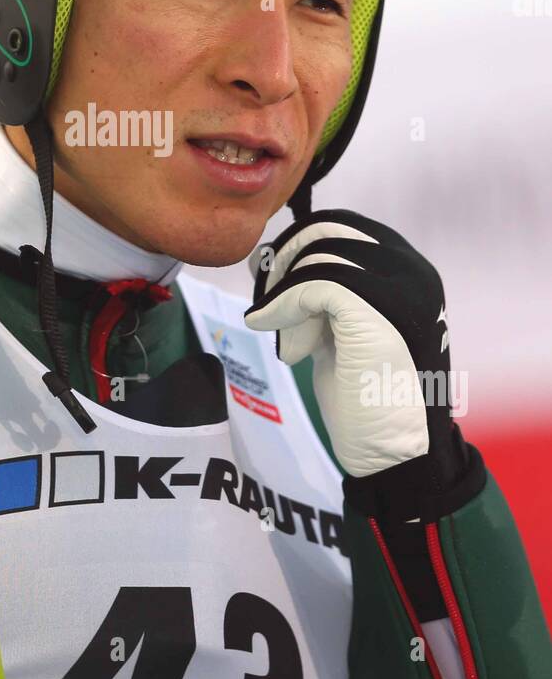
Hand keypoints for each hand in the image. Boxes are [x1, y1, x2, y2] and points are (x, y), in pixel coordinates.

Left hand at [244, 209, 481, 521]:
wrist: (396, 453)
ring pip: (318, 253)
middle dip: (285, 260)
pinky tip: (279, 342)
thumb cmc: (369, 397)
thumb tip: (270, 258)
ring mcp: (400, 287)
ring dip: (285, 292)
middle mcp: (412, 270)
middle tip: (266, 303)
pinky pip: (314, 284)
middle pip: (327, 229)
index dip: (296, 245)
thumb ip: (322, 293)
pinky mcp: (375, 310)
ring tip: (286, 340)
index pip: (342, 225)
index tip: (270, 281)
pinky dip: (283, 307)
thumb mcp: (342, 330)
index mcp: (409, 270)